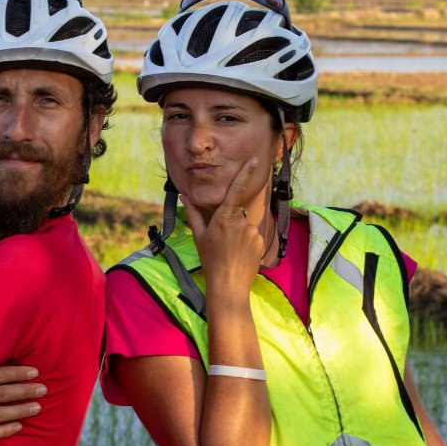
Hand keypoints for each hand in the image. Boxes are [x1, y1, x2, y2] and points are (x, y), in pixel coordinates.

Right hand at [184, 157, 264, 294]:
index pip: (236, 190)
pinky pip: (254, 235)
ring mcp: (252, 232)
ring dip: (240, 233)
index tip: (253, 160)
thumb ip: (193, 214)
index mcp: (223, 218)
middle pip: (237, 212)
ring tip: (231, 250)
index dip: (245, 173)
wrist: (229, 286)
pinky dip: (247, 241)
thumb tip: (185, 196)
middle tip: (223, 242)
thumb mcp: (199, 236)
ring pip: (245, 224)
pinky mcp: (261, 242)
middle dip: (232, 221)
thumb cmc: (210, 261)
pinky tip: (240, 254)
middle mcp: (240, 222)